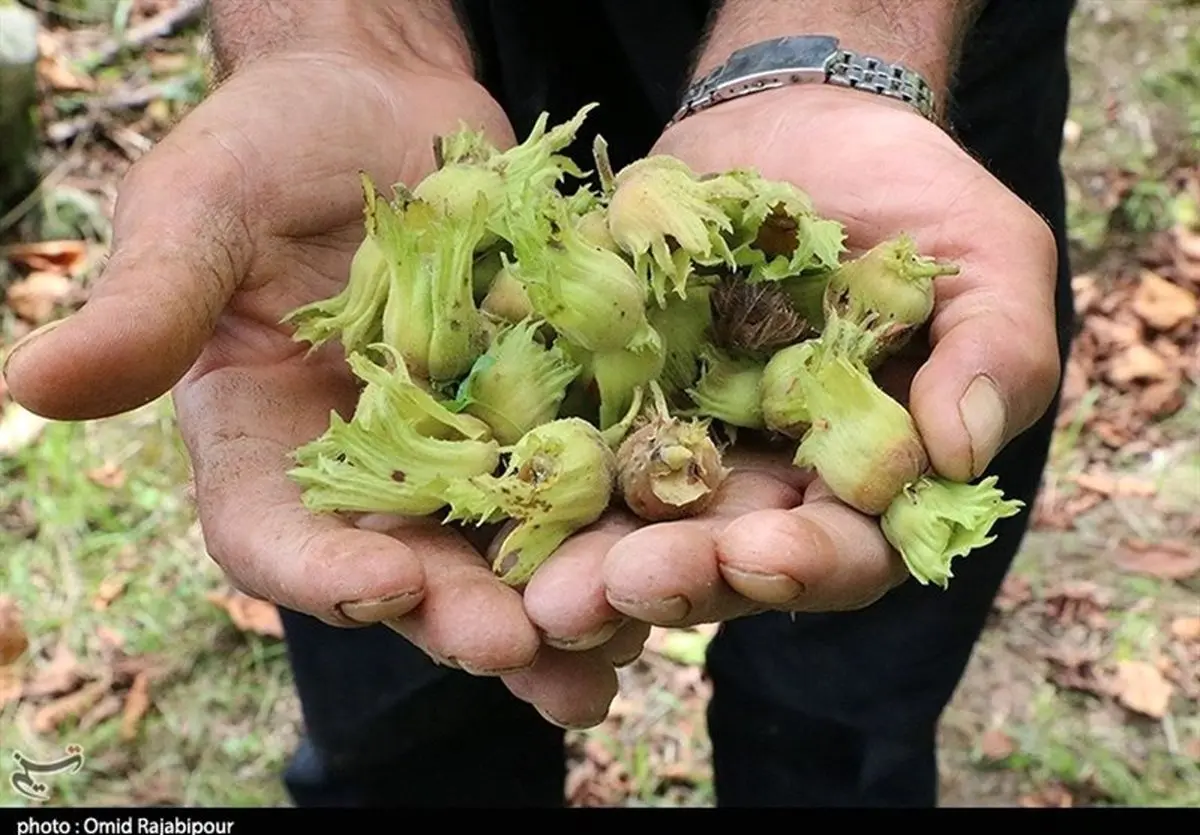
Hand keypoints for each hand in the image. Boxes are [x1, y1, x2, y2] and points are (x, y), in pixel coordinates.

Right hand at [1, 51, 641, 728]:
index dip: (318, 570)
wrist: (381, 103)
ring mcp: (461, 449)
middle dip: (460, 614)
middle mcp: (364, 471)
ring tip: (609, 656)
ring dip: (555, 607)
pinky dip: (622, 517)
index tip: (378, 588)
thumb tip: (33, 382)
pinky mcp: (544, 412)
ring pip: (504, 549)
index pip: (273, 532)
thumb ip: (149, 302)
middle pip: (406, 568)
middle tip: (521, 654)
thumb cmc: (269, 145)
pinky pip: (585, 476)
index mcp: (262, 445)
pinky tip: (673, 549)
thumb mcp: (200, 209)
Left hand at [522, 85, 1059, 642]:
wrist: (799, 124)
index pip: (840, 551)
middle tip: (609, 590)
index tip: (761, 555)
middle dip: (668, 578)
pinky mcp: (605, 397)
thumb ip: (993, 354)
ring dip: (583, 556)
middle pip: (716, 559)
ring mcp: (675, 447)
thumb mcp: (984, 262)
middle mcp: (760, 486)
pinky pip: (560, 438)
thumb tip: (955, 450)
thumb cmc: (910, 199)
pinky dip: (528, 465)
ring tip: (541, 583)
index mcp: (858, 484)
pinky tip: (491, 485)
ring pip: (626, 523)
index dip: (803, 564)